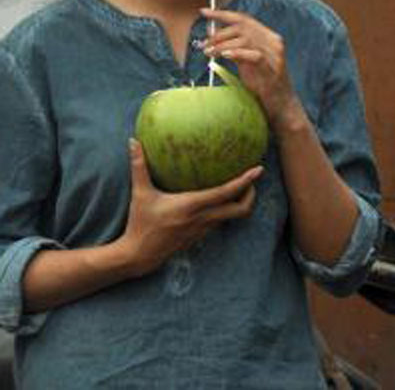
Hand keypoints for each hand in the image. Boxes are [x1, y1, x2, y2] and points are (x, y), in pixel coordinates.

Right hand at [119, 139, 261, 276]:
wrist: (138, 257)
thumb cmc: (139, 223)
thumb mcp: (140, 194)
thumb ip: (139, 167)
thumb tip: (133, 141)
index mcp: (191, 205)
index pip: (226, 192)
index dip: (245, 181)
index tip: (259, 169)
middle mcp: (203, 218)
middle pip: (241, 209)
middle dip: (252, 195)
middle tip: (252, 180)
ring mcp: (204, 230)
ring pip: (233, 217)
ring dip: (241, 203)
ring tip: (242, 187)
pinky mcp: (201, 237)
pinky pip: (222, 222)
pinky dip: (228, 210)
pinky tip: (222, 201)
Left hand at [202, 8, 300, 127]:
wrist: (282, 105)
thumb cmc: (263, 84)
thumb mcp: (248, 62)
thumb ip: (235, 48)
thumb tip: (213, 37)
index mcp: (269, 37)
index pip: (245, 19)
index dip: (223, 14)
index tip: (205, 12)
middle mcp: (273, 42)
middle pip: (243, 27)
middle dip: (219, 33)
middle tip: (205, 44)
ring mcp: (274, 56)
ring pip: (246, 39)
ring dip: (223, 44)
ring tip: (210, 52)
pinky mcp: (272, 69)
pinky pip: (254, 55)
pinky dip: (237, 53)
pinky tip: (224, 56)